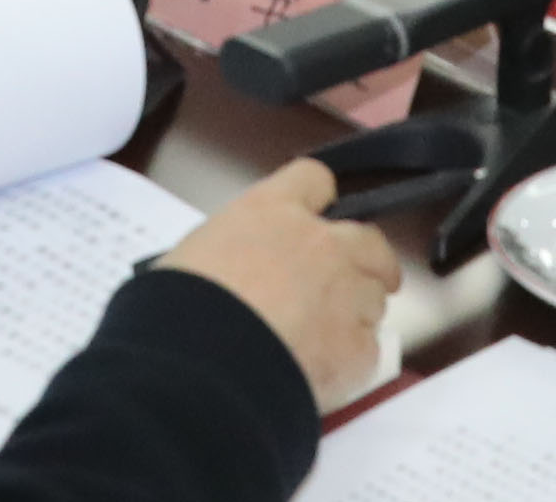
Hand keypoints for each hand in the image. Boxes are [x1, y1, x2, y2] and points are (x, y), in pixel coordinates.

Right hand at [154, 162, 402, 406]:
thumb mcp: (194, 253)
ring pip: (374, 297)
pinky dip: (351, 362)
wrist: (203, 367)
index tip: (317, 220)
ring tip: (322, 341)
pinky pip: (369, 350)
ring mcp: (346, 294)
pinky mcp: (358, 348)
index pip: (314, 180)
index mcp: (272, 212)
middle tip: (351, 282)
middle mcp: (319, 244)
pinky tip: (322, 374)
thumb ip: (232, 248)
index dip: (318, 201)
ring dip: (356, 314)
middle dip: (366, 260)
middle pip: (368, 240)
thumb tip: (235, 267)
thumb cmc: (182, 310)